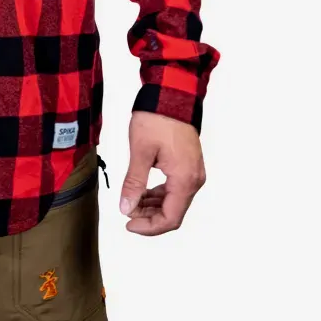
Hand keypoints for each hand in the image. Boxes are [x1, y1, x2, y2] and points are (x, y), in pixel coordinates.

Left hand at [118, 111, 206, 235]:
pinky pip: (175, 188)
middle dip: (149, 217)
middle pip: (173, 213)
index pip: (170, 219)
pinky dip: (159, 194)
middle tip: (126, 212)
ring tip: (131, 202)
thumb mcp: (141, 151)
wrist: (171, 93)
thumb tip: (126, 207)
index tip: (128, 224)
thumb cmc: (157, 118)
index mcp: (185, 180)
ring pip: (174, 202)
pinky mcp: (188, 165)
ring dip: (153, 206)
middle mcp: (194, 179)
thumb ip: (134, 182)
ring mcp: (193, 172)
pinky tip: (142, 191)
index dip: (149, 227)